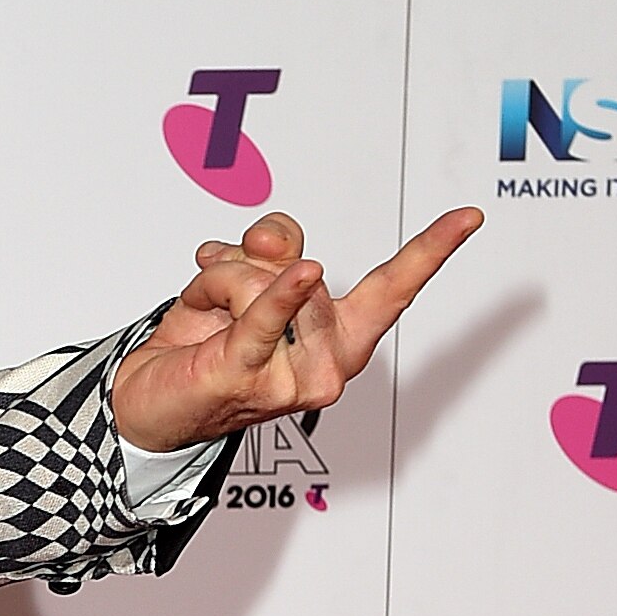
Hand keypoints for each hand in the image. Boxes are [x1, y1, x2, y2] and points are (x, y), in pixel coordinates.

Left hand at [108, 207, 482, 452]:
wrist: (148, 398)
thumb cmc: (204, 340)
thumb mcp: (243, 275)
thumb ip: (272, 246)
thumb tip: (279, 243)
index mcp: (339, 336)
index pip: (393, 287)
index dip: (431, 250)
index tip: (468, 217)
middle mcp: (328, 361)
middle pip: (299, 261)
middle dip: (246, 262)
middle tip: (218, 297)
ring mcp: (295, 376)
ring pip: (267, 277)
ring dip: (219, 281)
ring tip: (206, 318)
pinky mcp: (251, 376)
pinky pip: (266, 318)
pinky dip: (279, 295)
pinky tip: (304, 275)